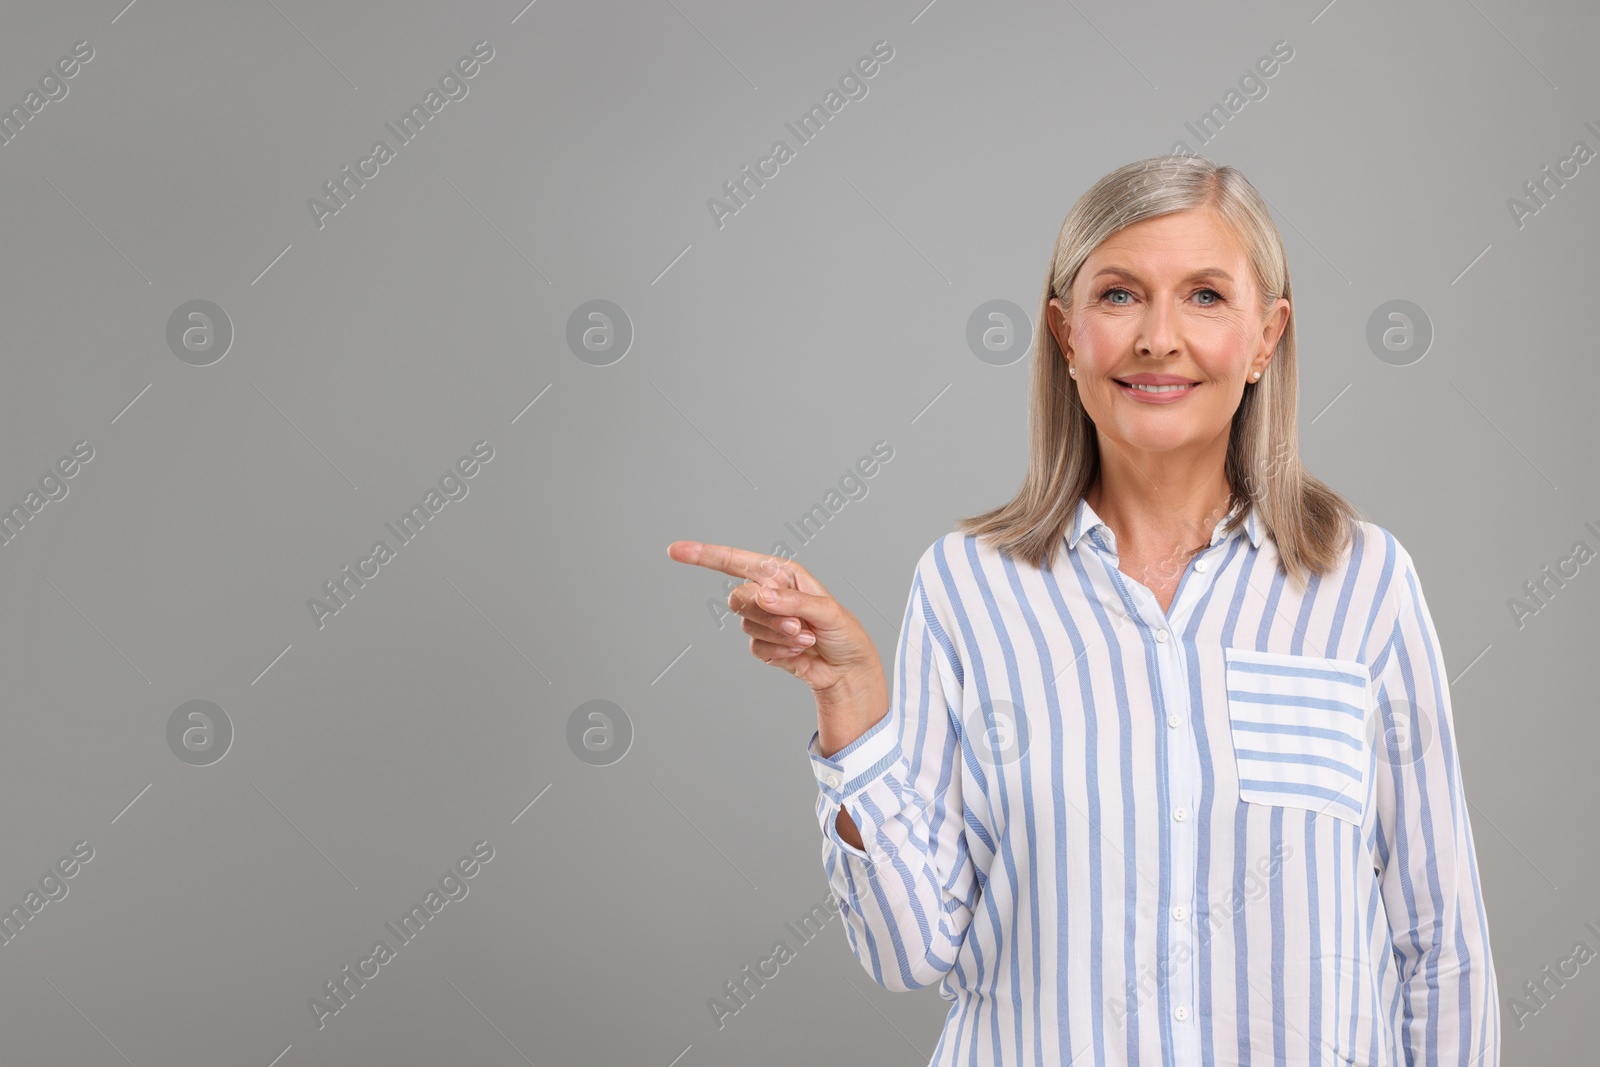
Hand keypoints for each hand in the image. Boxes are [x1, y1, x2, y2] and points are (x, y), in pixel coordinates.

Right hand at [665, 540, 882, 700]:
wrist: (846, 669)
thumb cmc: (844, 632)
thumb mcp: (827, 611)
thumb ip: (793, 601)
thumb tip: (762, 595)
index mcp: (781, 573)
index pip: (735, 560)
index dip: (704, 555)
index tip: (676, 550)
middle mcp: (768, 593)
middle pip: (739, 598)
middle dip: (766, 615)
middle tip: (797, 624)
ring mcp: (763, 620)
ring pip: (747, 626)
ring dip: (778, 636)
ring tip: (806, 638)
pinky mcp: (763, 644)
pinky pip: (755, 648)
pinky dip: (778, 652)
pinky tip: (799, 652)